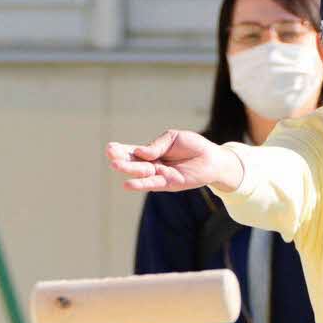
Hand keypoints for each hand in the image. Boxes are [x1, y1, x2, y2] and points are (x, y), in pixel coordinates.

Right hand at [105, 131, 242, 192]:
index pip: (133, 151)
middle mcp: (153, 165)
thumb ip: (156, 145)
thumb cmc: (193, 146)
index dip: (121, 150)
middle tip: (110, 155)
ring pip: (141, 173)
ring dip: (128, 170)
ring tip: (115, 165)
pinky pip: (152, 184)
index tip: (110, 147)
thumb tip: (140, 152)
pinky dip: (140, 184)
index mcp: (151, 152)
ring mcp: (160, 175)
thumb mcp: (172, 138)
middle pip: (134, 162)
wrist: (212, 158)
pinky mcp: (169, 183)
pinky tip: (128, 184)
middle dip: (122, 159)